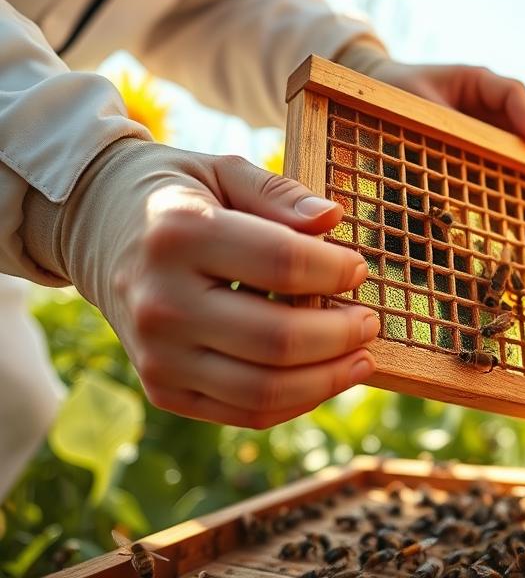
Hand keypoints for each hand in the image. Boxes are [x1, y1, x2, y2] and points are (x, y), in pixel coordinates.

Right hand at [49, 140, 377, 428]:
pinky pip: (242, 411)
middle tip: (369, 320)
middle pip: (276, 338)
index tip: (358, 268)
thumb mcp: (224, 171)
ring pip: (262, 390)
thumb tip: (333, 218)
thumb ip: (280, 194)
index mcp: (179, 233)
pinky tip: (325, 377)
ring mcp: (157, 354)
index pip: (282, 264)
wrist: (97, 229)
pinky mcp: (162, 388)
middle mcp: (161, 301)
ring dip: (327, 380)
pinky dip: (294, 402)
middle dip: (340, 335)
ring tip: (361, 358)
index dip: (334, 270)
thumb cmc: (177, 195)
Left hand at [338, 43, 524, 151]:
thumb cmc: (393, 92)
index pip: (512, 92)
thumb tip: (456, 157)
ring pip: (523, 139)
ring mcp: (490, 123)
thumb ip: (437, 126)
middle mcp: (490, 101)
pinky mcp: (483, 146)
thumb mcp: (412, 105)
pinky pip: (505, 157)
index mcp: (477, 80)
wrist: (380, 92)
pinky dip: (516, 174)